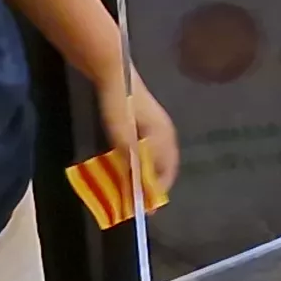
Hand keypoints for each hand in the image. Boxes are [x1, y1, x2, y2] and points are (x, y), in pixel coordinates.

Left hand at [99, 69, 181, 198]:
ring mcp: (156, 128)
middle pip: (162, 168)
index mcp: (164, 138)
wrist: (114, 72)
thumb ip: (130, 158)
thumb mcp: (123, 134)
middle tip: (140, 202)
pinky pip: (147, 151)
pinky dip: (140, 163)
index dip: (156, 192)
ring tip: (134, 189)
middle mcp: (165, 135)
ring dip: (146, 175)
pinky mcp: (146, 123)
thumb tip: (136, 184)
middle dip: (152, 186)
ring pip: (154, 160)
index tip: (147, 209)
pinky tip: (129, 167)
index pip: (165, 173)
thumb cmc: (120, 103)